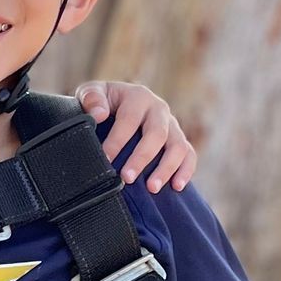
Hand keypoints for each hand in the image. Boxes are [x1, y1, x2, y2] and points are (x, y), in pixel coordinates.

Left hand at [74, 81, 196, 192]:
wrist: (115, 104)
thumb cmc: (101, 102)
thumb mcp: (91, 93)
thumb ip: (91, 98)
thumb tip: (98, 114)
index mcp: (138, 96)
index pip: (129, 119)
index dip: (118, 140)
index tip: (106, 159)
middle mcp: (159, 109)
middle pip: (157, 134)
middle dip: (141, 158)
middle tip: (127, 178)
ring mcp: (172, 125)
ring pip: (178, 146)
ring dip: (166, 168)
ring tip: (152, 188)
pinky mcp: (179, 139)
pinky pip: (189, 155)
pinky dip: (186, 170)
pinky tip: (177, 187)